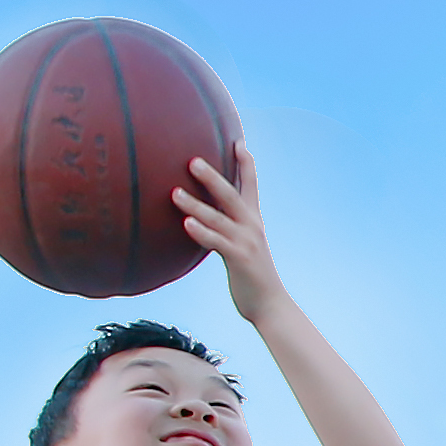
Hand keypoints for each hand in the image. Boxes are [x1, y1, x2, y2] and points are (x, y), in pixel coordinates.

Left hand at [174, 142, 286, 322]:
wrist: (270, 304)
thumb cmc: (251, 274)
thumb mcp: (242, 244)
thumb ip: (226, 226)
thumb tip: (202, 215)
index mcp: (253, 220)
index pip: (251, 185)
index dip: (246, 163)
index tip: (238, 141)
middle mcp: (252, 226)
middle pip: (232, 194)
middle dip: (213, 177)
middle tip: (192, 160)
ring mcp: (246, 242)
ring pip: (219, 218)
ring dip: (196, 205)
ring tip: (174, 193)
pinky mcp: (239, 259)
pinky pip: (217, 243)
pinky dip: (202, 232)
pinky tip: (186, 224)